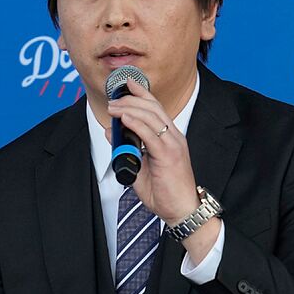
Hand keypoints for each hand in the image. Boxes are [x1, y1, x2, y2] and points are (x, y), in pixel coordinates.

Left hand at [106, 79, 200, 224]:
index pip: (156, 108)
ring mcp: (173, 144)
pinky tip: (124, 118)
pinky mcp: (168, 155)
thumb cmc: (165, 193)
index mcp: (170, 138)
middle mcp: (174, 137)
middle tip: (113, 99)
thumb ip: (126, 150)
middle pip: (152, 107)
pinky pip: (150, 134)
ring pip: (151, 116)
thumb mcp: (140, 168)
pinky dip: (136, 123)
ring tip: (113, 107)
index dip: (142, 92)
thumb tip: (111, 132)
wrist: (182, 211)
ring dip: (129, 108)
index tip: (127, 83)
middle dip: (131, 99)